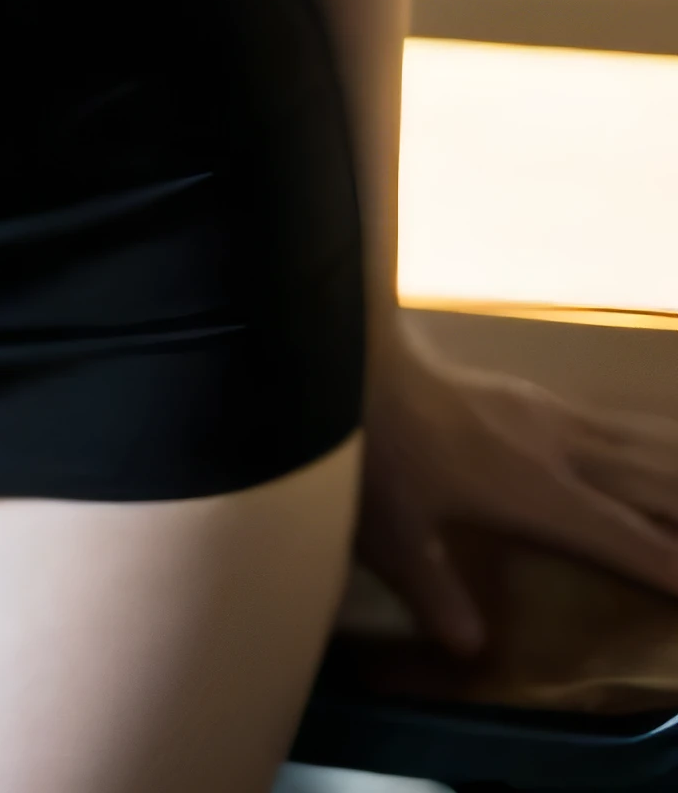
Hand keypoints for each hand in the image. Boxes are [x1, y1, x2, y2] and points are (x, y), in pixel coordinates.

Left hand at [358, 312, 677, 650]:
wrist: (364, 359)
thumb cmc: (378, 450)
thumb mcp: (393, 536)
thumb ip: (435, 594)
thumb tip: (471, 650)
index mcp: (536, 493)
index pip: (622, 537)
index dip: (668, 564)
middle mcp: (560, 452)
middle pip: (649, 485)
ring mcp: (552, 417)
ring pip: (639, 446)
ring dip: (676, 469)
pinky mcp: (538, 397)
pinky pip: (615, 422)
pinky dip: (653, 436)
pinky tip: (662, 439)